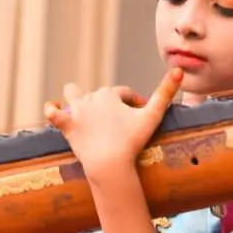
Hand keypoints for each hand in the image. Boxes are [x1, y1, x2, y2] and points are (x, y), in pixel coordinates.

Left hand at [45, 69, 182, 177]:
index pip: (124, 93)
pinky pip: (53, 113)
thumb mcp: (152, 115)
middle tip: (121, 123)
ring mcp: (77, 111)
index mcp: (111, 93)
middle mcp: (91, 97)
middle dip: (111, 105)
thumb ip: (166, 92)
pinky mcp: (67, 126)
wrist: (110, 163)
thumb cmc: (132, 140)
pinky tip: (53, 109)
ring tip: (82, 105)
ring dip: (75, 96)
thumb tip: (180, 69)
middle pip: (102, 95)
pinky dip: (52, 110)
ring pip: (72, 94)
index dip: (133, 102)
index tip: (141, 114)